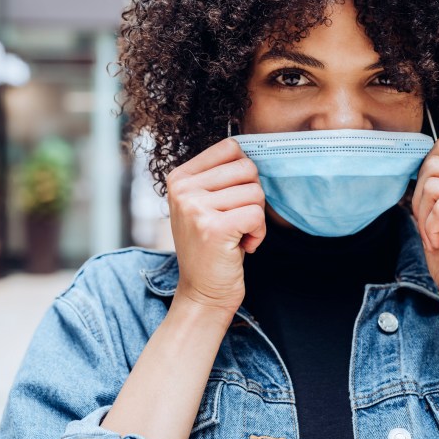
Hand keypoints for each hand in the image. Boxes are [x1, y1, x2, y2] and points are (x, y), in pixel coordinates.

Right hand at [166, 138, 265, 315]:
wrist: (203, 292)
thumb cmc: (213, 245)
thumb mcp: (206, 203)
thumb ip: (222, 175)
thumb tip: (252, 148)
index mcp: (180, 176)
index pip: (231, 147)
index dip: (244, 174)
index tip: (232, 199)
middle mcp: (182, 189)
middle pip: (247, 168)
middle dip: (253, 196)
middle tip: (238, 220)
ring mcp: (194, 207)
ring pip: (255, 192)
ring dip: (256, 218)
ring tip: (238, 235)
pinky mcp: (213, 228)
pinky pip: (257, 214)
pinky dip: (259, 233)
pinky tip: (243, 246)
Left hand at [411, 137, 438, 317]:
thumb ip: (437, 178)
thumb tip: (417, 152)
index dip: (424, 177)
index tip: (433, 207)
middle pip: (434, 164)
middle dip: (420, 198)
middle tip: (431, 225)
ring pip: (433, 185)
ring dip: (424, 216)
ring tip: (437, 235)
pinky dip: (431, 228)